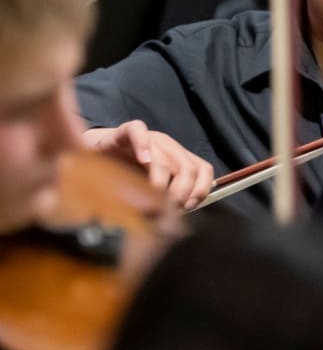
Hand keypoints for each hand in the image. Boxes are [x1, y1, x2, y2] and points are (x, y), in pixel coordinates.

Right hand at [81, 122, 213, 209]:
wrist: (91, 155)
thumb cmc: (123, 173)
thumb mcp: (150, 188)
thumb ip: (165, 197)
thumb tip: (177, 219)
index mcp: (178, 157)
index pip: (203, 169)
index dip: (202, 188)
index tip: (191, 206)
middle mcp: (167, 146)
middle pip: (188, 168)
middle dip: (182, 192)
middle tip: (168, 208)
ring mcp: (147, 138)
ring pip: (165, 158)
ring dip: (163, 181)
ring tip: (154, 195)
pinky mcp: (122, 133)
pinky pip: (136, 130)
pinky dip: (142, 144)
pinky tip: (142, 160)